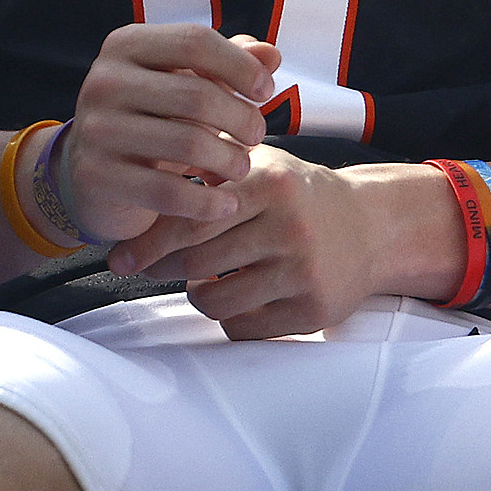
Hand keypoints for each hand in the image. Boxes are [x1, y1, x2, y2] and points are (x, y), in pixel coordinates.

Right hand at [51, 24, 279, 244]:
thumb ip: (227, 65)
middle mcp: (104, 80)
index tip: (265, 91)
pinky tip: (226, 204)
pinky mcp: (96, 175)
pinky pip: (168, 192)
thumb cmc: (152, 121)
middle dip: (242, 119)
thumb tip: (271, 53)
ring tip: (241, 167)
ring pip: (188, 144)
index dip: (241, 66)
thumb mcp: (186, 85)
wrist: (93, 176)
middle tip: (256, 137)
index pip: (194, 41)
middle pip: (197, 95)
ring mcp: (96, 128)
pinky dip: (208, 202)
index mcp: (126, 45)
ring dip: (231, 160)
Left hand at [115, 148, 393, 339]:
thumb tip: (140, 168)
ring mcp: (302, 271)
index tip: (120, 257)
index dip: (148, 241)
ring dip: (195, 294)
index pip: (190, 219)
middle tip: (146, 267)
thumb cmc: (299, 193)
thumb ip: (207, 162)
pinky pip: (243, 327)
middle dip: (160, 268)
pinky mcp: (313, 309)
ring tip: (200, 278)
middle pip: (195, 261)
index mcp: (268, 183)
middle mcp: (288, 226)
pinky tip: (235, 295)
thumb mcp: (259, 163)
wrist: (370, 226)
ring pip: (215, 300)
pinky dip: (228, 316)